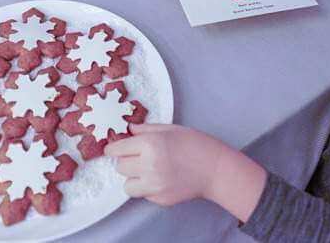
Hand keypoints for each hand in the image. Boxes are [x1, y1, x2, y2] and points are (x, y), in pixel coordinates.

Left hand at [104, 123, 266, 221]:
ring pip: (127, 185)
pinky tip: (161, 178)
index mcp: (150, 145)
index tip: (115, 148)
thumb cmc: (195, 144)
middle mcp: (149, 166)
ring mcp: (154, 185)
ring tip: (147, 170)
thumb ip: (146, 129)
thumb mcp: (170, 129)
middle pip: (120, 167)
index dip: (114, 147)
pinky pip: (142, 194)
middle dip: (126, 161)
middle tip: (138, 157)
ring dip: (133, 177)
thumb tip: (128, 130)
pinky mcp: (160, 199)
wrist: (215, 169)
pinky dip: (146, 187)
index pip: (117, 149)